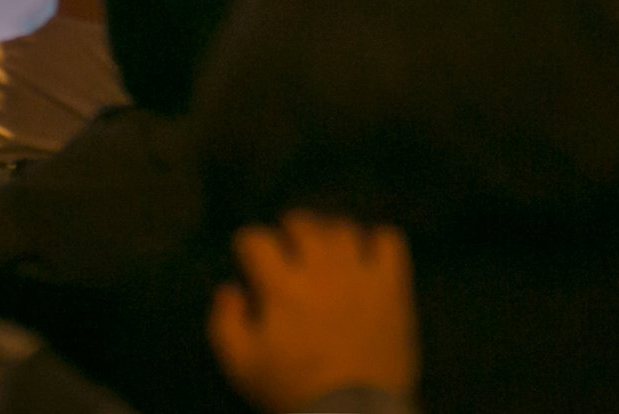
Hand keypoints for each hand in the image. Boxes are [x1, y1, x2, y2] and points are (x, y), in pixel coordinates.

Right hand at [210, 212, 417, 413]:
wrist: (353, 412)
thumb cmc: (293, 390)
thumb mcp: (242, 365)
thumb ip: (226, 322)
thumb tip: (231, 288)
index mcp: (281, 286)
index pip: (256, 240)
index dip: (249, 247)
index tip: (251, 262)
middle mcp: (321, 269)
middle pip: (302, 224)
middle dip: (289, 230)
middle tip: (289, 249)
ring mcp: (360, 275)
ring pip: (343, 230)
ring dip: (330, 235)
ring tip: (327, 253)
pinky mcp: (392, 286)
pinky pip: (389, 242)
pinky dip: (377, 243)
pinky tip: (367, 260)